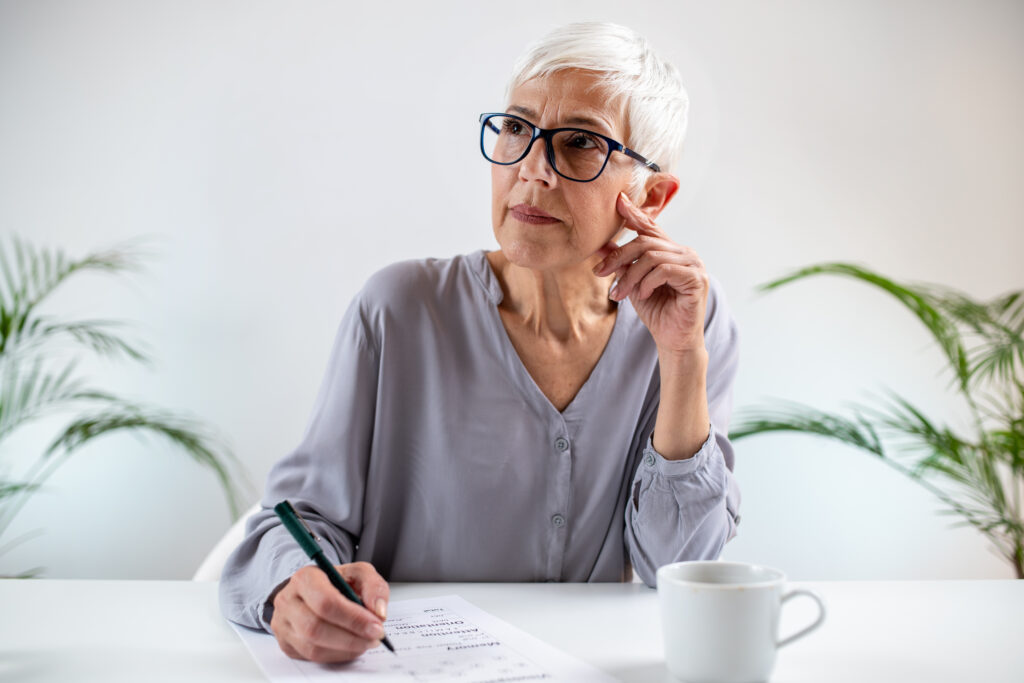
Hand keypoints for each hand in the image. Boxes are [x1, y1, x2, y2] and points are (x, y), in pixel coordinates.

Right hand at [270, 561, 389, 662]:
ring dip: (346, 649)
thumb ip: (374, 586)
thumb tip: (378, 612)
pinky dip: (336, 655)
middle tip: (375, 637)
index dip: (353, 618)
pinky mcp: (285, 642)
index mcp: (305, 578)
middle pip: (316, 627)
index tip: (376, 625)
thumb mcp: (358, 573)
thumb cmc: (335, 582)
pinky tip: (351, 647)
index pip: (326, 602)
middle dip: (351, 637)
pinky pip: (311, 657)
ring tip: (366, 642)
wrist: (312, 591)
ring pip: (313, 647)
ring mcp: (283, 623)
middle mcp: (288, 600)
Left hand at [592, 192, 708, 355]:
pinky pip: (664, 270)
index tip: (618, 200)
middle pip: (645, 242)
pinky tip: (641, 295)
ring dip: (630, 276)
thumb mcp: (632, 283)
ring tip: (620, 294)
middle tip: (600, 273)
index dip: (635, 213)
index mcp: (671, 251)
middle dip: (619, 257)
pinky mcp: (697, 278)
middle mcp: (685, 252)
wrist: (673, 339)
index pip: (651, 227)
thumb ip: (621, 263)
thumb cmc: (657, 311)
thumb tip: (600, 246)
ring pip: (652, 256)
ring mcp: (694, 264)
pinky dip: (647, 282)